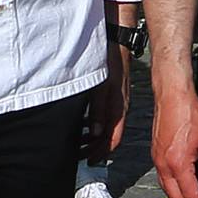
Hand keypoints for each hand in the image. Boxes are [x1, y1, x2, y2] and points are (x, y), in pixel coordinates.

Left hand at [82, 46, 131, 162]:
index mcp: (118, 108)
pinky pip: (104, 115)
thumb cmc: (111, 59)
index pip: (112, 140)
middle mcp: (119, 106)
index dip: (100, 153)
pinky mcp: (112, 92)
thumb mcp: (101, 87)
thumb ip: (98, 110)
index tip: (87, 159)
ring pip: (106, 126)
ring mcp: (116, 99)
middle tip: (79, 153)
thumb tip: (95, 133)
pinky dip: (93, 123)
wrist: (117, 37)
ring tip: (78, 141)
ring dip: (93, 136)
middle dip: (94, 147)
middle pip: (108, 136)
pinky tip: (83, 121)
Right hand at [151, 82, 197, 197]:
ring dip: (184, 196)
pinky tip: (189, 179)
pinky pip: (164, 178)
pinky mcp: (156, 154)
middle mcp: (164, 165)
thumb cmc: (190, 112)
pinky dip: (176, 185)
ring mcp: (157, 160)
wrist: (172, 95)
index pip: (191, 196)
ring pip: (168, 190)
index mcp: (178, 163)